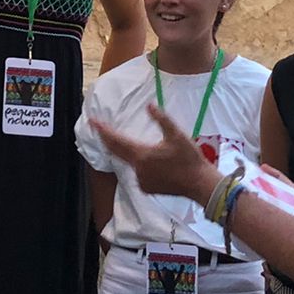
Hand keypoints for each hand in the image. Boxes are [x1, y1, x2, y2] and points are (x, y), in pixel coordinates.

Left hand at [91, 105, 218, 203]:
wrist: (200, 184)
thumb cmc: (189, 158)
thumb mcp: (177, 135)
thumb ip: (162, 119)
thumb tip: (149, 105)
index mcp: (142, 155)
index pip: (116, 141)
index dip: (103, 131)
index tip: (93, 122)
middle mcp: (138, 169)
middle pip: (117, 152)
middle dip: (108, 139)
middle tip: (100, 128)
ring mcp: (142, 181)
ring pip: (130, 163)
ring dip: (130, 154)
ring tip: (137, 145)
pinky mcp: (147, 189)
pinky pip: (139, 174)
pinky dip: (141, 166)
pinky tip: (154, 163)